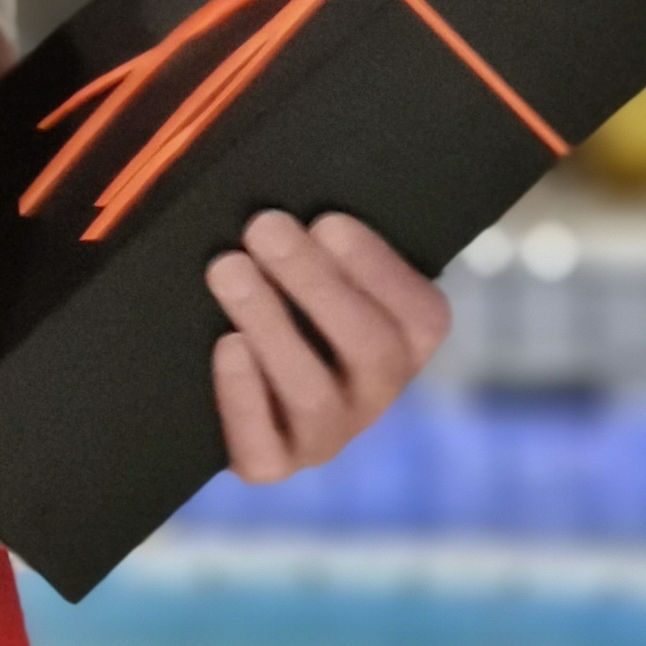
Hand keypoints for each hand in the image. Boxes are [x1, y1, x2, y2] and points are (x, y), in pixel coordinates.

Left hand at [206, 211, 450, 484]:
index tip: (326, 220)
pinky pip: (264, 448)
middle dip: (314, 284)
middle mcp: (377, 392)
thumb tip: (309, 183)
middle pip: (367, 348)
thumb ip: (326, 229)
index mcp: (408, 339)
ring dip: (270, 324)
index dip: (376, 268)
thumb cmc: (286, 281)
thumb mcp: (319, 254)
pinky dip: (243, 396)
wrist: (235, 364)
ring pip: (312, 393)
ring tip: (226, 268)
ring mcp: (327, 435)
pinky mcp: (271, 463)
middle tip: (264, 227)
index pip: (420, 314)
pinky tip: (225, 345)